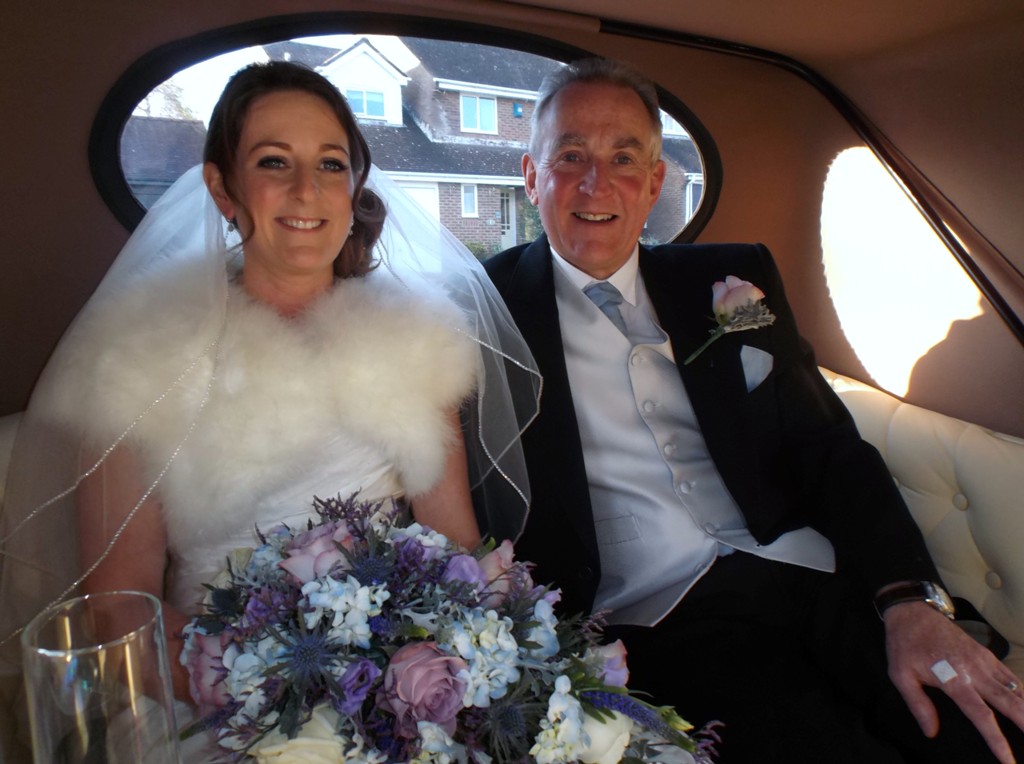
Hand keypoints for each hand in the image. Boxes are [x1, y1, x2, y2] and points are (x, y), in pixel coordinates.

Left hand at [884, 601, 1023, 763]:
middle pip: (1009, 702)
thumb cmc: (904, 644)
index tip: (1009, 760)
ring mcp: (983, 661)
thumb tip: (930, 732)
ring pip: (1015, 688)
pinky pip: (1010, 675)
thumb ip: (918, 705)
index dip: (996, 740)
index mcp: (954, 679)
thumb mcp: (900, 675)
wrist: (912, 612)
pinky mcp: (986, 654)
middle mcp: (975, 671)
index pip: (981, 716)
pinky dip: (1023, 690)